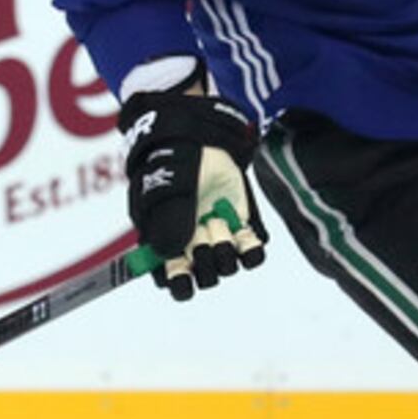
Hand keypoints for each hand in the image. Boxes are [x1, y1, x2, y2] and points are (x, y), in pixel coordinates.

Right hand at [119, 86, 267, 301]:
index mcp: (165, 239)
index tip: (184, 276)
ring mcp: (219, 235)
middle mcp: (192, 243)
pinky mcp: (242, 225)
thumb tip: (169, 255)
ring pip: (227, 266)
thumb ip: (168, 221)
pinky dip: (252, 251)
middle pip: (202, 276)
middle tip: (202, 232)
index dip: (178, 282)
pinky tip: (248, 238)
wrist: (202, 135)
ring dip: (225, 250)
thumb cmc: (174, 160)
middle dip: (204, 261)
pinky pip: (252, 253)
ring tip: (218, 221)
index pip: (169, 279)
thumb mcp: (167, 187)